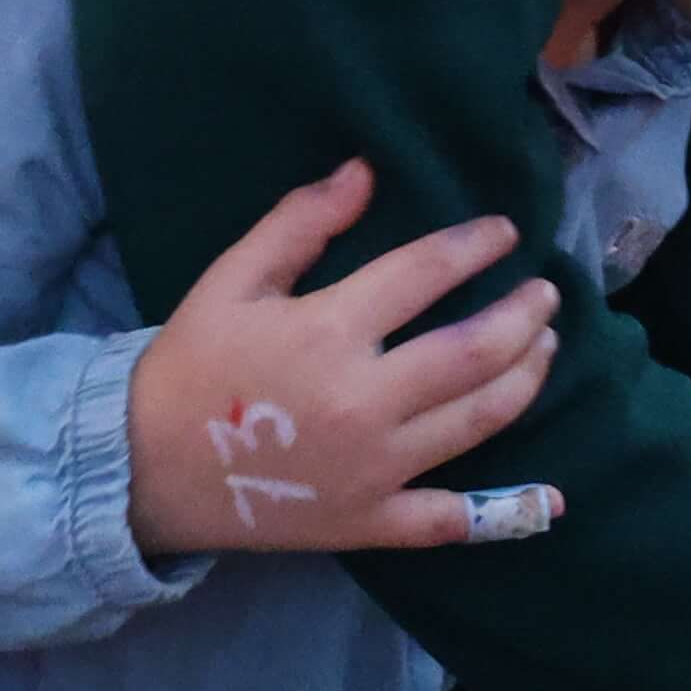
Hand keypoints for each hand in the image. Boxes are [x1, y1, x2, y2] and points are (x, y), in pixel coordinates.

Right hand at [126, 156, 567, 557]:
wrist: (141, 468)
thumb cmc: (189, 365)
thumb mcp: (231, 280)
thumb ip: (299, 223)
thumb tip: (364, 170)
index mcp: (328, 331)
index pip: (426, 274)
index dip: (475, 246)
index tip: (504, 233)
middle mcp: (364, 400)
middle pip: (475, 350)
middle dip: (524, 315)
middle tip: (547, 293)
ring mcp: (374, 467)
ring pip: (478, 420)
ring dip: (526, 378)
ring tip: (547, 347)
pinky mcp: (370, 521)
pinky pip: (449, 519)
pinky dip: (504, 512)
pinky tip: (549, 497)